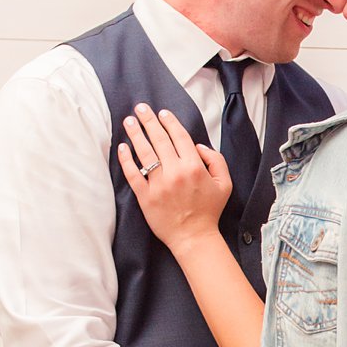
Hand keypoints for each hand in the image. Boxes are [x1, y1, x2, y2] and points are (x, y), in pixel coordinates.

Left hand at [117, 103, 230, 250]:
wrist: (194, 237)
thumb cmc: (209, 211)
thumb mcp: (224, 183)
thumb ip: (215, 160)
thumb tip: (198, 146)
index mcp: (194, 167)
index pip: (179, 137)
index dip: (169, 122)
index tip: (161, 113)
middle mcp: (175, 172)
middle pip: (159, 140)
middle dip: (148, 121)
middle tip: (140, 108)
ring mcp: (159, 184)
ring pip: (145, 153)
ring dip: (135, 134)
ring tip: (129, 122)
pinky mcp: (146, 197)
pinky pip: (133, 174)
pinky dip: (126, 160)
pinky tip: (122, 147)